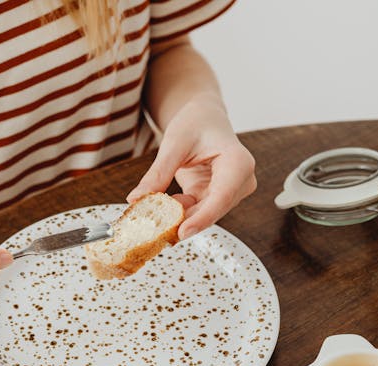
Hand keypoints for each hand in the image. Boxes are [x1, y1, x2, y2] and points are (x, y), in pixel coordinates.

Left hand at [127, 94, 255, 239]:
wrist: (204, 119)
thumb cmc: (196, 123)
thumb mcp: (174, 144)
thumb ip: (158, 173)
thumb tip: (137, 199)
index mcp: (238, 162)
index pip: (221, 197)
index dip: (201, 218)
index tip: (181, 232)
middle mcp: (240, 181)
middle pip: (213, 210)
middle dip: (184, 220)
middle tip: (153, 226)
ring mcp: (230, 192)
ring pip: (204, 215)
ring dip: (179, 216)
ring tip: (154, 210)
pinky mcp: (217, 199)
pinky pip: (197, 212)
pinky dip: (179, 212)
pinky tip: (163, 204)